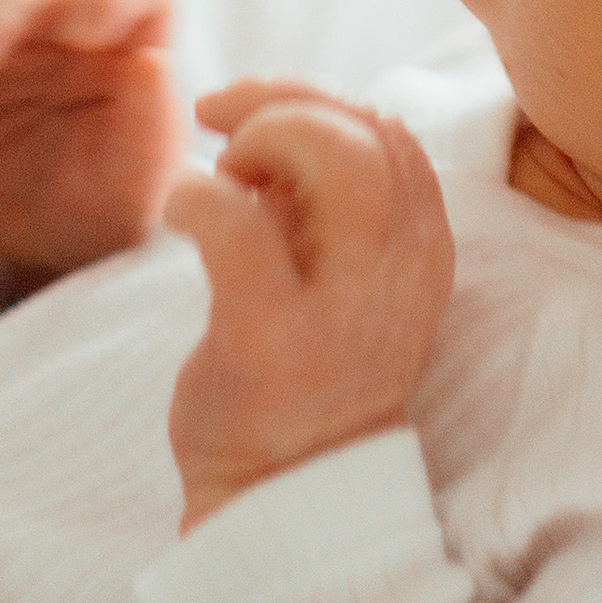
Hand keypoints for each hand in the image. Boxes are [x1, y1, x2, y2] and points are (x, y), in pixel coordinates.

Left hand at [167, 88, 456, 526]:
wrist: (285, 498)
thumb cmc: (303, 368)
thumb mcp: (337, 274)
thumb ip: (320, 200)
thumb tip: (268, 120)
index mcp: (422, 250)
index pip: (391, 133)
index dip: (321, 105)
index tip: (261, 125)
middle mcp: (398, 272)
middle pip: (371, 132)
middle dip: (289, 106)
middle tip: (230, 140)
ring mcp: (344, 307)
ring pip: (336, 160)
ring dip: (264, 137)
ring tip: (224, 175)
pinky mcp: (274, 339)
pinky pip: (238, 228)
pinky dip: (198, 195)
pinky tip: (179, 209)